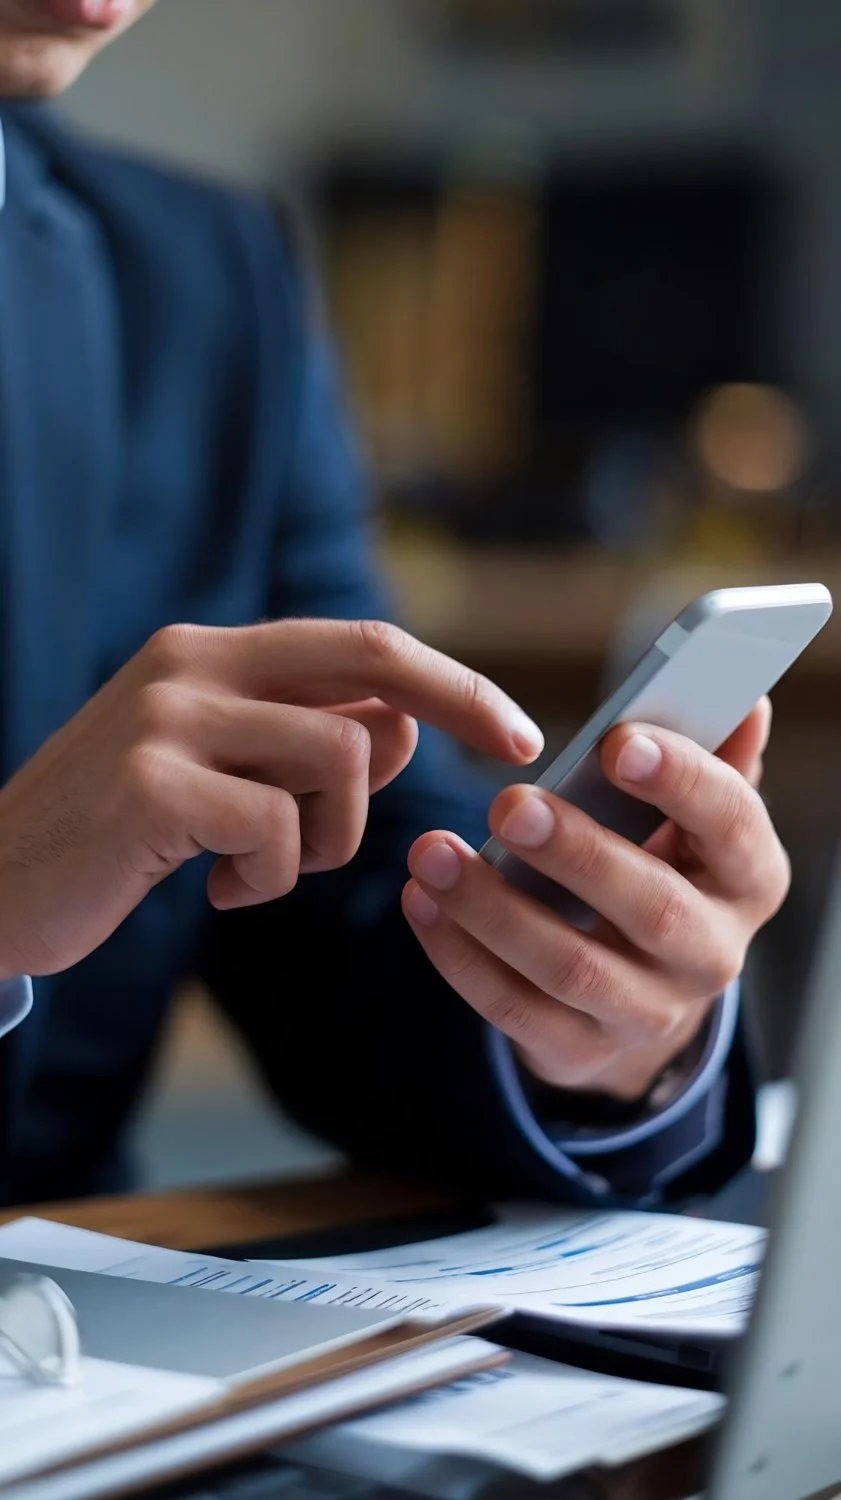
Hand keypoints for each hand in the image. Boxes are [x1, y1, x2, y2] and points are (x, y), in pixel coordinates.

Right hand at [0, 619, 542, 978]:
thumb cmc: (117, 834)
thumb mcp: (220, 777)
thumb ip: (303, 743)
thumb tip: (402, 723)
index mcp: (212, 653)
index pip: (361, 642)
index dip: (452, 680)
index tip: (517, 729)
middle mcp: (192, 663)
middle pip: (372, 663)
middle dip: (462, 704)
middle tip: (516, 756)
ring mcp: (167, 717)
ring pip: (339, 756)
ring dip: (332, 835)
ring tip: (267, 868)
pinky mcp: (149, 785)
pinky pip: (279, 829)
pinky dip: (272, 877)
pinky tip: (222, 893)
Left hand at [403, 699, 788, 1100]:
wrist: (643, 992)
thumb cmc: (663, 870)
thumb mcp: (696, 821)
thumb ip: (713, 758)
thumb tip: (744, 699)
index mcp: (748, 877)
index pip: (732, 824)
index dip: (681, 782)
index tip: (618, 742)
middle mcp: (711, 953)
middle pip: (652, 908)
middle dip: (577, 853)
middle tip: (507, 802)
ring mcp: (646, 1012)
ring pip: (571, 968)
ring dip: (494, 908)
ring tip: (432, 851)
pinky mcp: (578, 1048)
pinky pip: (513, 1008)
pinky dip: (460, 955)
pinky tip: (421, 902)